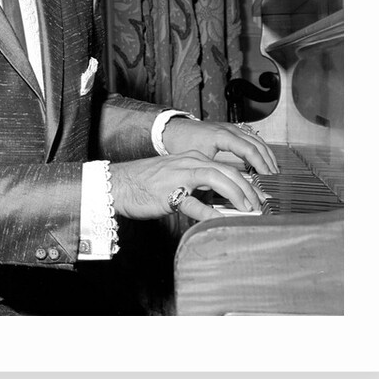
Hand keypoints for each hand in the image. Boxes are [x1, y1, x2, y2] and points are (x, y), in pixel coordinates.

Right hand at [111, 153, 264, 222]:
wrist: (118, 184)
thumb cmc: (145, 184)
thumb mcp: (176, 178)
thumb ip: (198, 185)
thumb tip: (220, 202)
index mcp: (192, 159)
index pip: (227, 167)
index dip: (247, 183)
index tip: (260, 197)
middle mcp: (188, 163)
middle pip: (228, 171)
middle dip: (249, 189)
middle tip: (261, 206)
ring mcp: (179, 176)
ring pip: (217, 178)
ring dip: (237, 195)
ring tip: (248, 210)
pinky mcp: (168, 193)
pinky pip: (194, 203)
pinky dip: (210, 212)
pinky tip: (220, 220)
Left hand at [161, 117, 278, 173]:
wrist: (171, 129)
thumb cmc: (180, 143)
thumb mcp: (197, 160)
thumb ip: (213, 172)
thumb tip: (227, 189)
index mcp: (221, 135)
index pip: (248, 149)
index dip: (260, 164)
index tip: (267, 176)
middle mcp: (228, 129)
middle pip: (256, 143)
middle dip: (268, 160)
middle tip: (275, 177)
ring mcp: (229, 127)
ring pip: (255, 138)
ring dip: (266, 154)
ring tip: (273, 170)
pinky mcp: (229, 129)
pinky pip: (250, 136)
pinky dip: (259, 148)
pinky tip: (262, 159)